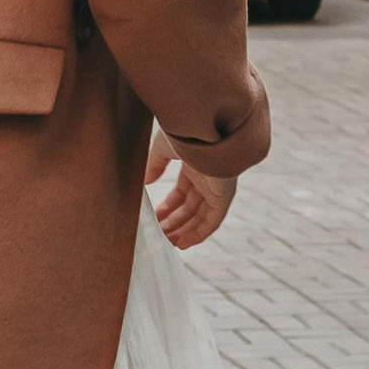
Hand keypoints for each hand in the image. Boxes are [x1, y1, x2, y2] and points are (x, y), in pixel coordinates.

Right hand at [147, 129, 237, 248]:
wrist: (205, 124)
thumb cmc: (185, 131)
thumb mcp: (163, 148)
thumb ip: (154, 166)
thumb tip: (145, 182)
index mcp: (195, 165)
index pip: (182, 193)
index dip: (168, 207)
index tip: (154, 218)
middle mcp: (208, 178)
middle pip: (191, 207)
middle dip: (175, 222)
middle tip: (159, 236)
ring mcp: (217, 187)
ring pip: (201, 217)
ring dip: (184, 231)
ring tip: (167, 243)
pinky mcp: (224, 195)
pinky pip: (212, 221)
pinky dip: (198, 234)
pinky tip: (182, 243)